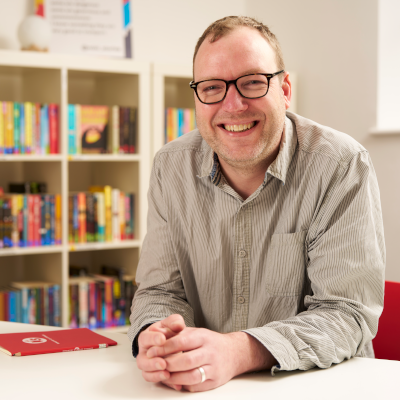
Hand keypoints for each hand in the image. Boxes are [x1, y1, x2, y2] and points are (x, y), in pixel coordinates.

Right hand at [136, 314, 185, 390]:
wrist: (167, 340)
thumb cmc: (167, 331)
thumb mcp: (170, 323)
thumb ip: (174, 321)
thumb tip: (178, 324)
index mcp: (146, 337)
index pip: (146, 338)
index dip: (153, 339)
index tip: (163, 339)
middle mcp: (144, 353)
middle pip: (142, 360)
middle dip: (152, 362)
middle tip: (163, 362)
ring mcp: (148, 365)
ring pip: (146, 372)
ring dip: (156, 374)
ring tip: (167, 373)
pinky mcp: (155, 374)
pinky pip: (156, 381)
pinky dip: (166, 382)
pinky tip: (176, 383)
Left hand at [146, 326, 274, 391]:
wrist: (234, 352)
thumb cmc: (210, 342)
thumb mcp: (197, 332)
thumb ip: (179, 334)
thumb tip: (159, 337)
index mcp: (203, 337)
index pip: (182, 341)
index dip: (165, 347)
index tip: (152, 350)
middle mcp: (210, 352)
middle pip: (186, 360)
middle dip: (168, 364)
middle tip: (156, 364)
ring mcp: (214, 368)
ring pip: (191, 376)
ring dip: (174, 378)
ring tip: (164, 375)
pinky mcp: (215, 381)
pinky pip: (196, 386)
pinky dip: (183, 385)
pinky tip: (175, 382)